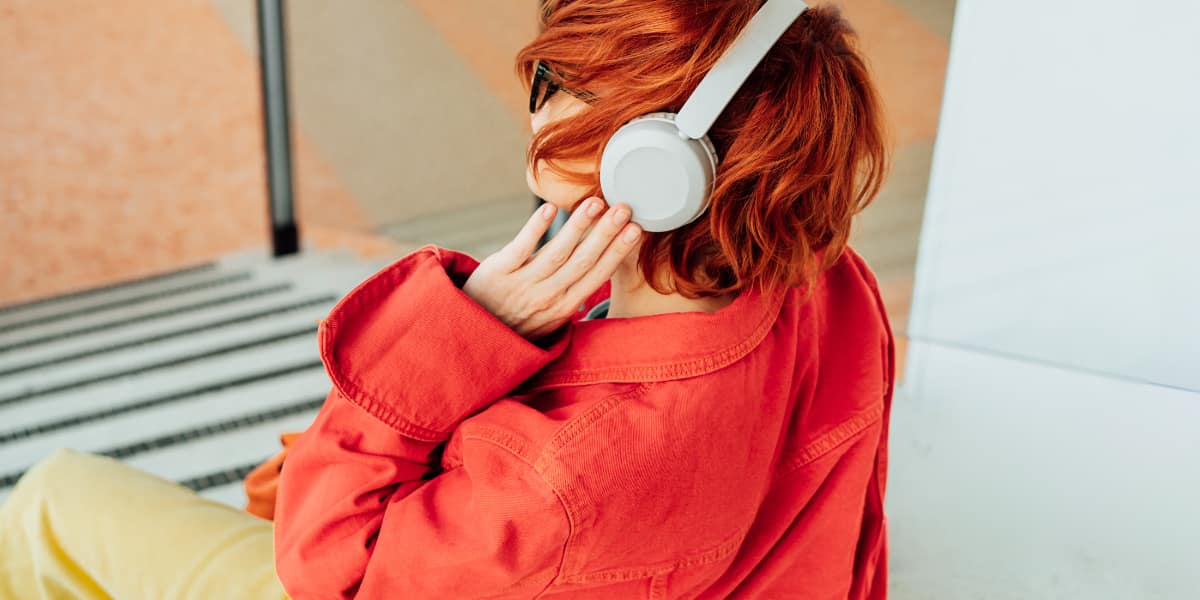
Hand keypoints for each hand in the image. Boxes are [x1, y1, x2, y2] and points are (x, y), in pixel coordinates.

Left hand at [462, 197, 642, 340]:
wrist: (472, 334)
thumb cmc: (517, 322)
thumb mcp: (550, 318)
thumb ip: (572, 294)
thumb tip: (600, 269)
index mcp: (563, 308)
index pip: (596, 276)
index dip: (617, 253)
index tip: (635, 230)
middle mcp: (546, 297)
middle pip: (582, 261)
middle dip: (606, 234)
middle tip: (624, 209)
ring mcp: (521, 285)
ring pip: (556, 252)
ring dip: (578, 226)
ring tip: (596, 203)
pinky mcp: (498, 272)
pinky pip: (520, 248)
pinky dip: (536, 228)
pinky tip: (551, 208)